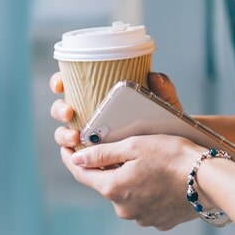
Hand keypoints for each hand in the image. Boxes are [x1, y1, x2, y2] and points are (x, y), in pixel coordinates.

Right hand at [49, 71, 183, 148]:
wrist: (175, 155)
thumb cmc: (167, 126)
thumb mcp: (167, 108)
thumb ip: (164, 91)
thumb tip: (155, 77)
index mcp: (102, 96)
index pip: (74, 84)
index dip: (60, 82)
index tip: (60, 84)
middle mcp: (91, 114)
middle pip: (63, 109)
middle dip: (60, 109)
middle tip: (69, 112)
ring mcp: (91, 136)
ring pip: (66, 133)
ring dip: (63, 134)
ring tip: (74, 137)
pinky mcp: (96, 157)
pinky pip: (78, 157)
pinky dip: (73, 156)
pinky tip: (79, 156)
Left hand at [60, 134, 201, 228]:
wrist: (208, 181)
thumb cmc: (173, 157)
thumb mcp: (135, 145)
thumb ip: (103, 153)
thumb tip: (76, 158)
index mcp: (112, 188)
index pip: (81, 174)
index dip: (71, 159)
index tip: (66, 148)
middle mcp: (123, 208)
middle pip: (107, 184)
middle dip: (111, 167)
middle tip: (125, 149)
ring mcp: (141, 218)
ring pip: (127, 194)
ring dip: (131, 180)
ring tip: (151, 163)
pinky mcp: (158, 221)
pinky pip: (145, 204)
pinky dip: (148, 191)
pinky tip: (162, 179)